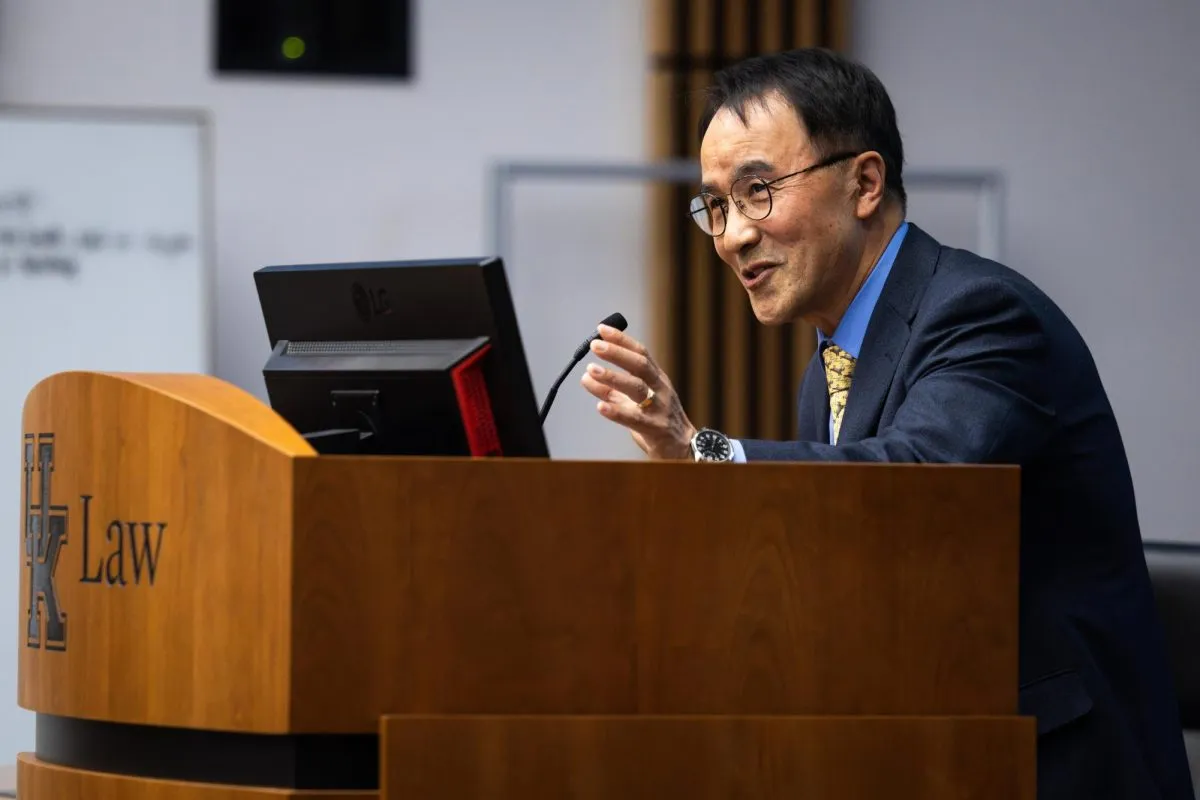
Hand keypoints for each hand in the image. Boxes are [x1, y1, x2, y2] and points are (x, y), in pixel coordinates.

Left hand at [579, 324, 696, 459]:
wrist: (683, 448)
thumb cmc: (658, 420)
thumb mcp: (635, 401)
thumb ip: (612, 390)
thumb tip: (586, 376)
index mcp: (657, 378)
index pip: (640, 353)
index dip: (621, 340)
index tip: (601, 329)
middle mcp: (660, 389)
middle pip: (640, 365)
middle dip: (616, 353)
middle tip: (595, 346)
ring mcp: (659, 408)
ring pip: (637, 389)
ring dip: (613, 378)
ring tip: (591, 371)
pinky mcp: (655, 428)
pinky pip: (634, 419)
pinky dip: (617, 412)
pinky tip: (600, 406)